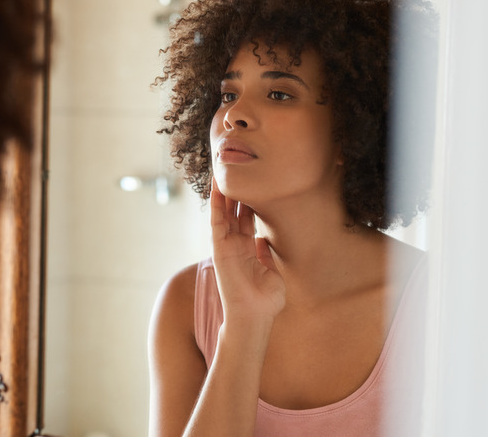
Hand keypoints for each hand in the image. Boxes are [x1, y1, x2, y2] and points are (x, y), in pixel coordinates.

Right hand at [210, 178, 284, 322]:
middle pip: (235, 212)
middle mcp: (236, 245)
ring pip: (224, 213)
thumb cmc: (264, 302)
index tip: (253, 183)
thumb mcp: (271, 273)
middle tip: (237, 169)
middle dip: (236, 192)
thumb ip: (265, 255)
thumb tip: (263, 241)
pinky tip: (217, 187)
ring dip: (224, 192)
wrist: (255, 316)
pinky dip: (216, 204)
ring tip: (223, 170)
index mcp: (248, 250)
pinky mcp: (220, 249)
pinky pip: (217, 222)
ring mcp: (227, 246)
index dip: (248, 202)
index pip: (247, 220)